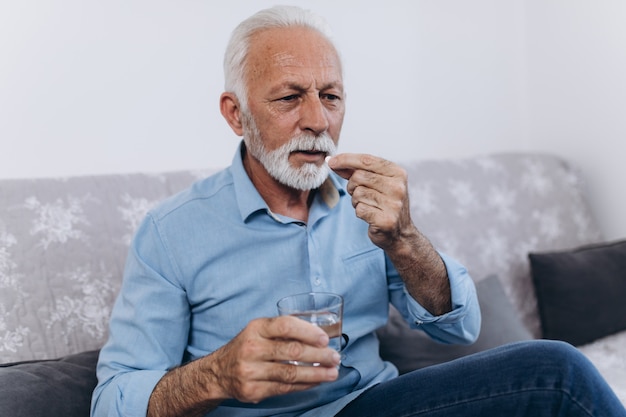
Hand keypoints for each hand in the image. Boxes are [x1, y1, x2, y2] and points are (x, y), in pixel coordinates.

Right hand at [207, 316, 339, 403]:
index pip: (285, 326)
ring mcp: (251, 371)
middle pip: (292, 351)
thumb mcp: (258, 330)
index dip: (308, 332)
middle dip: (319, 355)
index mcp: (256, 328)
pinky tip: (315, 381)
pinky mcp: (253, 390)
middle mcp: (252, 348)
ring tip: (332, 373)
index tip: (325, 339)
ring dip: (316, 373)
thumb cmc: (247, 347)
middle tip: (335, 357)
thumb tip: (319, 334)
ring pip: (291, 373)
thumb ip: (283, 330)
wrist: (219, 372)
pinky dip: (304, 385)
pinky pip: (284, 388)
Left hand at [328, 153, 415, 249]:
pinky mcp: (386, 220)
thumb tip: (333, 162)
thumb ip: (356, 171)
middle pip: (359, 177)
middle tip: (360, 194)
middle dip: (352, 185)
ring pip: (358, 193)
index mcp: (398, 173)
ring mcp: (394, 204)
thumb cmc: (385, 204)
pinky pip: (359, 209)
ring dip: (356, 201)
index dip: (346, 159)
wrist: (400, 233)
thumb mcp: (376, 183)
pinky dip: (359, 212)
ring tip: (368, 205)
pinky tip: (370, 215)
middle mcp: (398, 187)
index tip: (332, 162)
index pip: (367, 160)